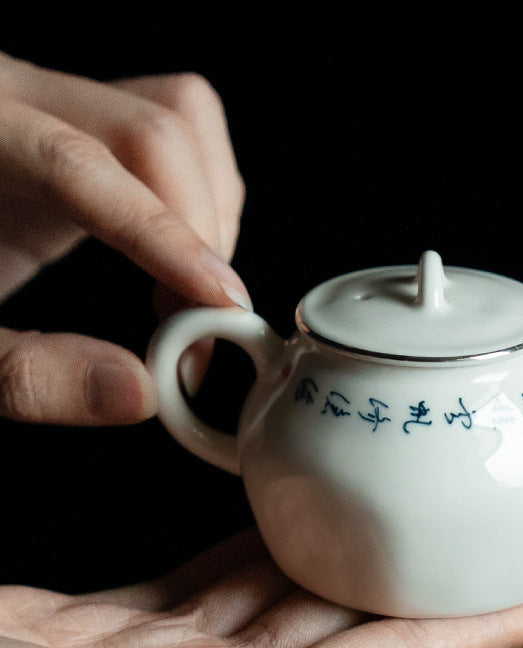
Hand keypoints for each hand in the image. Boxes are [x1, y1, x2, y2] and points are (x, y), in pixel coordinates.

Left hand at [0, 51, 248, 424]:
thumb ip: (27, 373)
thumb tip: (141, 389)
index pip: (76, 164)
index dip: (159, 233)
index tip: (218, 303)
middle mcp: (18, 98)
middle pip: (152, 130)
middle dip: (201, 234)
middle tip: (205, 327)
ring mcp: (62, 101)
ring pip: (184, 118)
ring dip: (214, 212)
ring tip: (193, 295)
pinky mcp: (96, 123)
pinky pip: (185, 131)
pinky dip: (208, 200)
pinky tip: (183, 262)